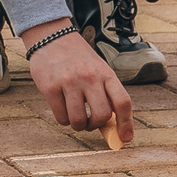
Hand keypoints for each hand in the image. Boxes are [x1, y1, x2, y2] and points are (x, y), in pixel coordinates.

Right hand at [22, 22, 131, 139]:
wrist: (52, 38)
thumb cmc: (79, 59)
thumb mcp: (98, 70)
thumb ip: (106, 94)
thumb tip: (112, 126)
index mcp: (106, 74)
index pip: (123, 101)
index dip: (126, 123)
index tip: (125, 138)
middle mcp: (90, 78)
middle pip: (102, 115)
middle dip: (96, 125)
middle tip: (90, 122)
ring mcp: (69, 82)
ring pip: (79, 121)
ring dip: (78, 125)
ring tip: (75, 116)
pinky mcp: (50, 88)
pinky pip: (61, 117)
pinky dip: (64, 119)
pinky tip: (63, 108)